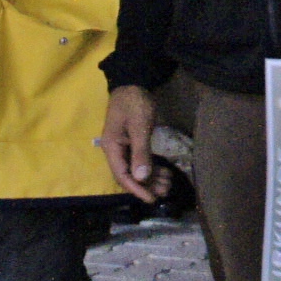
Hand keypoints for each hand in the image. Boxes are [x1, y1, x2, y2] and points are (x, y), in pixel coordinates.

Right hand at [98, 84, 170, 200]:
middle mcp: (115, 150)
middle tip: (165, 191)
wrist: (134, 82)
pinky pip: (141, 161)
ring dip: (151, 178)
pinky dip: (152, 168)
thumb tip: (141, 177)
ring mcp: (124, 147)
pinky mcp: (133, 143)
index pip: (122, 175)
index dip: (137, 189)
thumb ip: (140, 152)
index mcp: (111, 147)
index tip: (151, 199)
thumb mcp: (139, 126)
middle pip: (129, 175)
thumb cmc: (135, 103)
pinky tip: (165, 172)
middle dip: (147, 185)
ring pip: (136, 170)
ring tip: (168, 184)